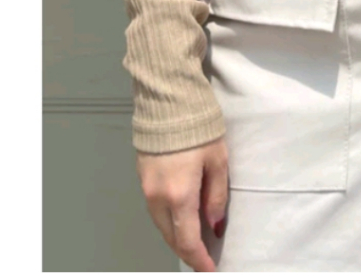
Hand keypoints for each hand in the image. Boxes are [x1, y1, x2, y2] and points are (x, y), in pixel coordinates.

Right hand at [136, 135, 229, 272]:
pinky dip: (168, 220)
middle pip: (171, 237)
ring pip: (161, 225)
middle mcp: (157, 197)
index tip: (210, 269)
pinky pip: (155, 210)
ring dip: (177, 236)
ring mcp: (146, 188)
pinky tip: (180, 218)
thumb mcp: (218, 160)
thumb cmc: (198, 127)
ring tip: (196, 240)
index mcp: (179, 195)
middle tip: (204, 258)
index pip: (188, 241)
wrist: (168, 101)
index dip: (199, 259)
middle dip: (188, 251)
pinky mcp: (142, 178)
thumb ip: (216, 196)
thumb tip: (215, 223)